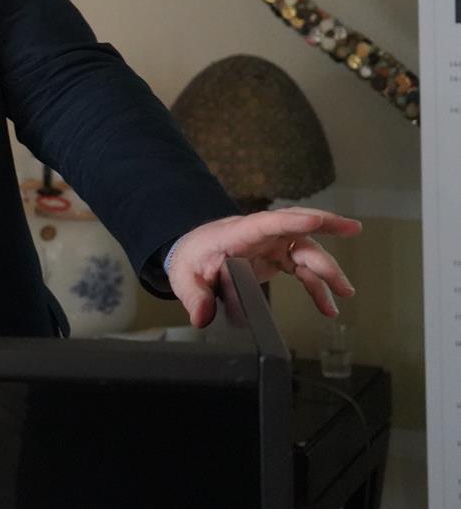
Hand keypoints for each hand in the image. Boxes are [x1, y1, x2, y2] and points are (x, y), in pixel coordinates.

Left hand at [167, 206, 361, 327]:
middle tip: (352, 229)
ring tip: (345, 292)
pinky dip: (316, 287)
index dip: (291, 221)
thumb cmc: (189, 259)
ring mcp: (270, 244)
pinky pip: (302, 270)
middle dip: (325, 225)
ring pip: (305, 251)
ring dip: (327, 270)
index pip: (265, 223)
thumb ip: (195, 296)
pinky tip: (328, 306)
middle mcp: (258, 235)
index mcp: (236, 233)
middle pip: (295, 226)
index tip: (316, 220)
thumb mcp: (185, 278)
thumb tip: (202, 317)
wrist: (190, 254)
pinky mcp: (276, 257)